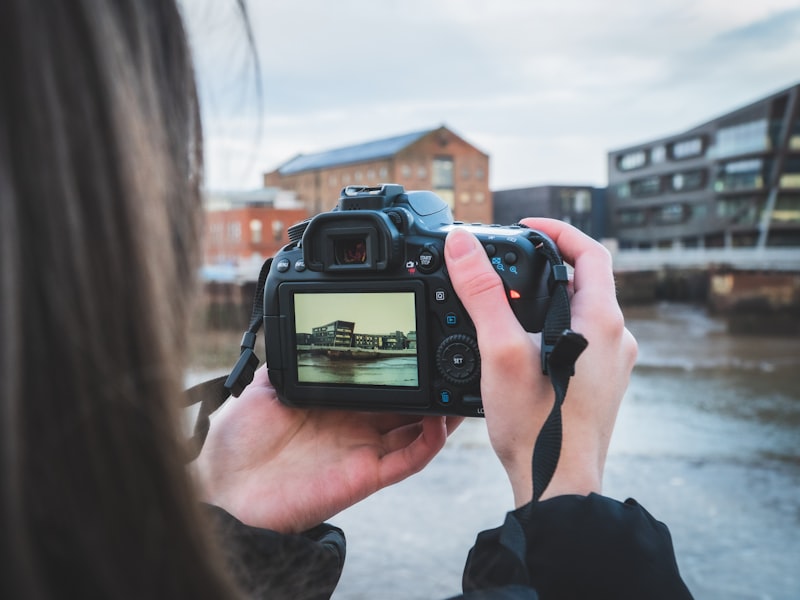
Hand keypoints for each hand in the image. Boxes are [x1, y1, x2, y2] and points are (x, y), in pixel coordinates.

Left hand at [192, 366, 461, 533]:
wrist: (224, 490)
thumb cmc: (237, 444)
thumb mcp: (264, 388)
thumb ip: (293, 362)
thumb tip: (303, 333)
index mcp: (335, 406)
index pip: (378, 384)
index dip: (402, 367)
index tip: (421, 342)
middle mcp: (354, 428)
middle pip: (406, 405)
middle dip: (432, 384)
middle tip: (452, 358)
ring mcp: (362, 451)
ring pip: (416, 430)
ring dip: (440, 412)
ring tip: (459, 384)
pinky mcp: (365, 476)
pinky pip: (407, 460)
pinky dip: (429, 442)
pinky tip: (440, 421)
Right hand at [444, 220, 636, 506]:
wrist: (557, 485)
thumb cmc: (538, 426)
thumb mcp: (500, 349)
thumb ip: (482, 292)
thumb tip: (462, 246)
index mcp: (600, 321)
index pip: (590, 251)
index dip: (557, 230)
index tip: (524, 228)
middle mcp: (615, 338)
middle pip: (585, 280)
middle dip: (544, 265)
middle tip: (506, 266)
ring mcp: (610, 363)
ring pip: (580, 311)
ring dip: (547, 298)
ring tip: (507, 305)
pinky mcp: (599, 383)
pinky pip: (578, 339)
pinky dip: (551, 328)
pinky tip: (520, 346)